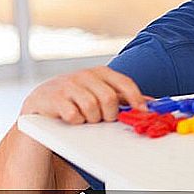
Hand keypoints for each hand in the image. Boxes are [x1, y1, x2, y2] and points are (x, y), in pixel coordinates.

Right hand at [20, 66, 147, 124]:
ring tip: (88, 118)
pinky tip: (74, 118)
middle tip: (104, 118)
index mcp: (101, 72)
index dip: (136, 98)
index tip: (143, 111)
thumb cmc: (78, 96)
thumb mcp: (101, 91)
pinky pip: (75, 116)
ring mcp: (69, 85)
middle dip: (110, 114)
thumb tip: (151, 103)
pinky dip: (77, 121)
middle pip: (109, 99)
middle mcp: (86, 75)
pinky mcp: (55, 98)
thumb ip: (124, 97)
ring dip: (93, 119)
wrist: (42, 100)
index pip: (124, 82)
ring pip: (93, 108)